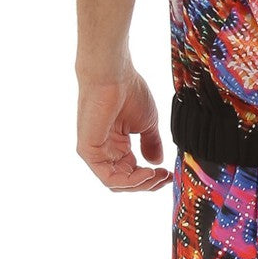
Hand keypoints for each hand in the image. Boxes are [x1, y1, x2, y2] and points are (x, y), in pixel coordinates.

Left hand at [76, 66, 172, 190]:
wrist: (114, 75)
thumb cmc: (129, 91)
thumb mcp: (147, 123)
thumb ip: (151, 144)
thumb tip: (157, 163)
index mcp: (117, 145)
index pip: (132, 172)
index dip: (151, 178)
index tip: (169, 174)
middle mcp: (105, 151)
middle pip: (125, 181)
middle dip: (148, 183)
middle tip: (166, 178)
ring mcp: (95, 153)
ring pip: (117, 182)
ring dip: (141, 184)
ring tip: (157, 176)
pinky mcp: (88, 152)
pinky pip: (108, 177)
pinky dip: (129, 180)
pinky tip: (146, 172)